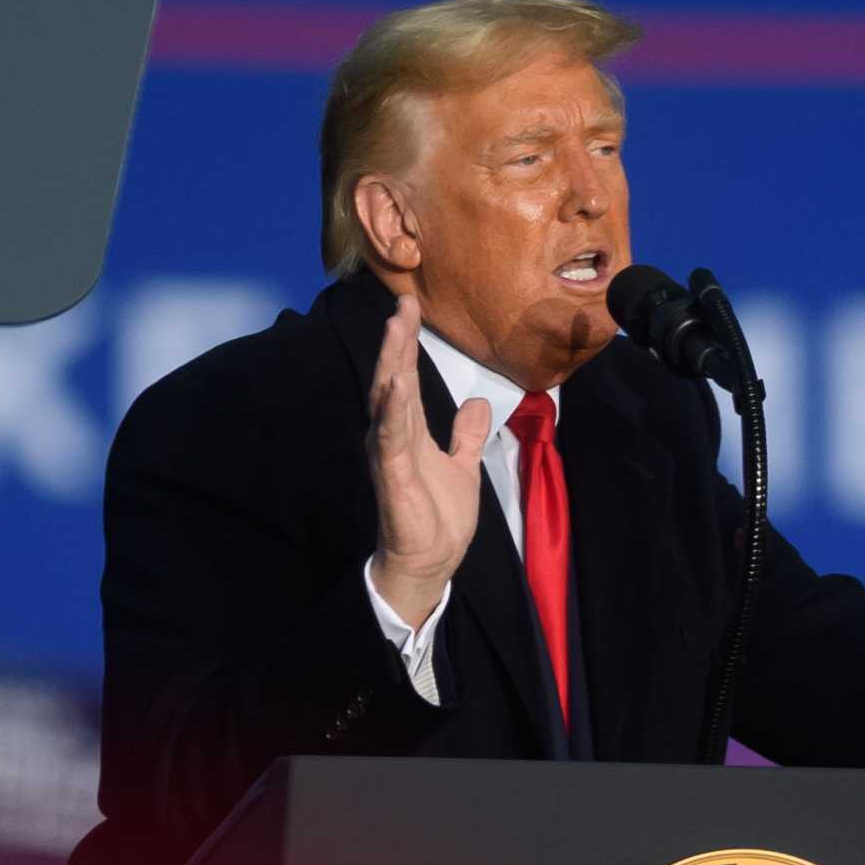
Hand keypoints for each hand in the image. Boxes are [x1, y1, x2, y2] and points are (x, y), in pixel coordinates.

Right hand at [365, 292, 490, 626]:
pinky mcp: (393, 475)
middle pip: (392, 379)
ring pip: (388, 400)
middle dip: (397, 342)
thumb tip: (475, 403)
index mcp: (408, 431)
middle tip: (401, 303)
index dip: (407, 344)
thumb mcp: (462, 466)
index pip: (407, 378)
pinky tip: (396, 384)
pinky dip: (393, 409)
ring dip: (391, 364)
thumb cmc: (438, 518)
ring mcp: (390, 454)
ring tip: (396, 328)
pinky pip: (392, 437)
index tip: (409, 307)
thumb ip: (465, 435)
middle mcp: (393, 436)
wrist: (431, 562)